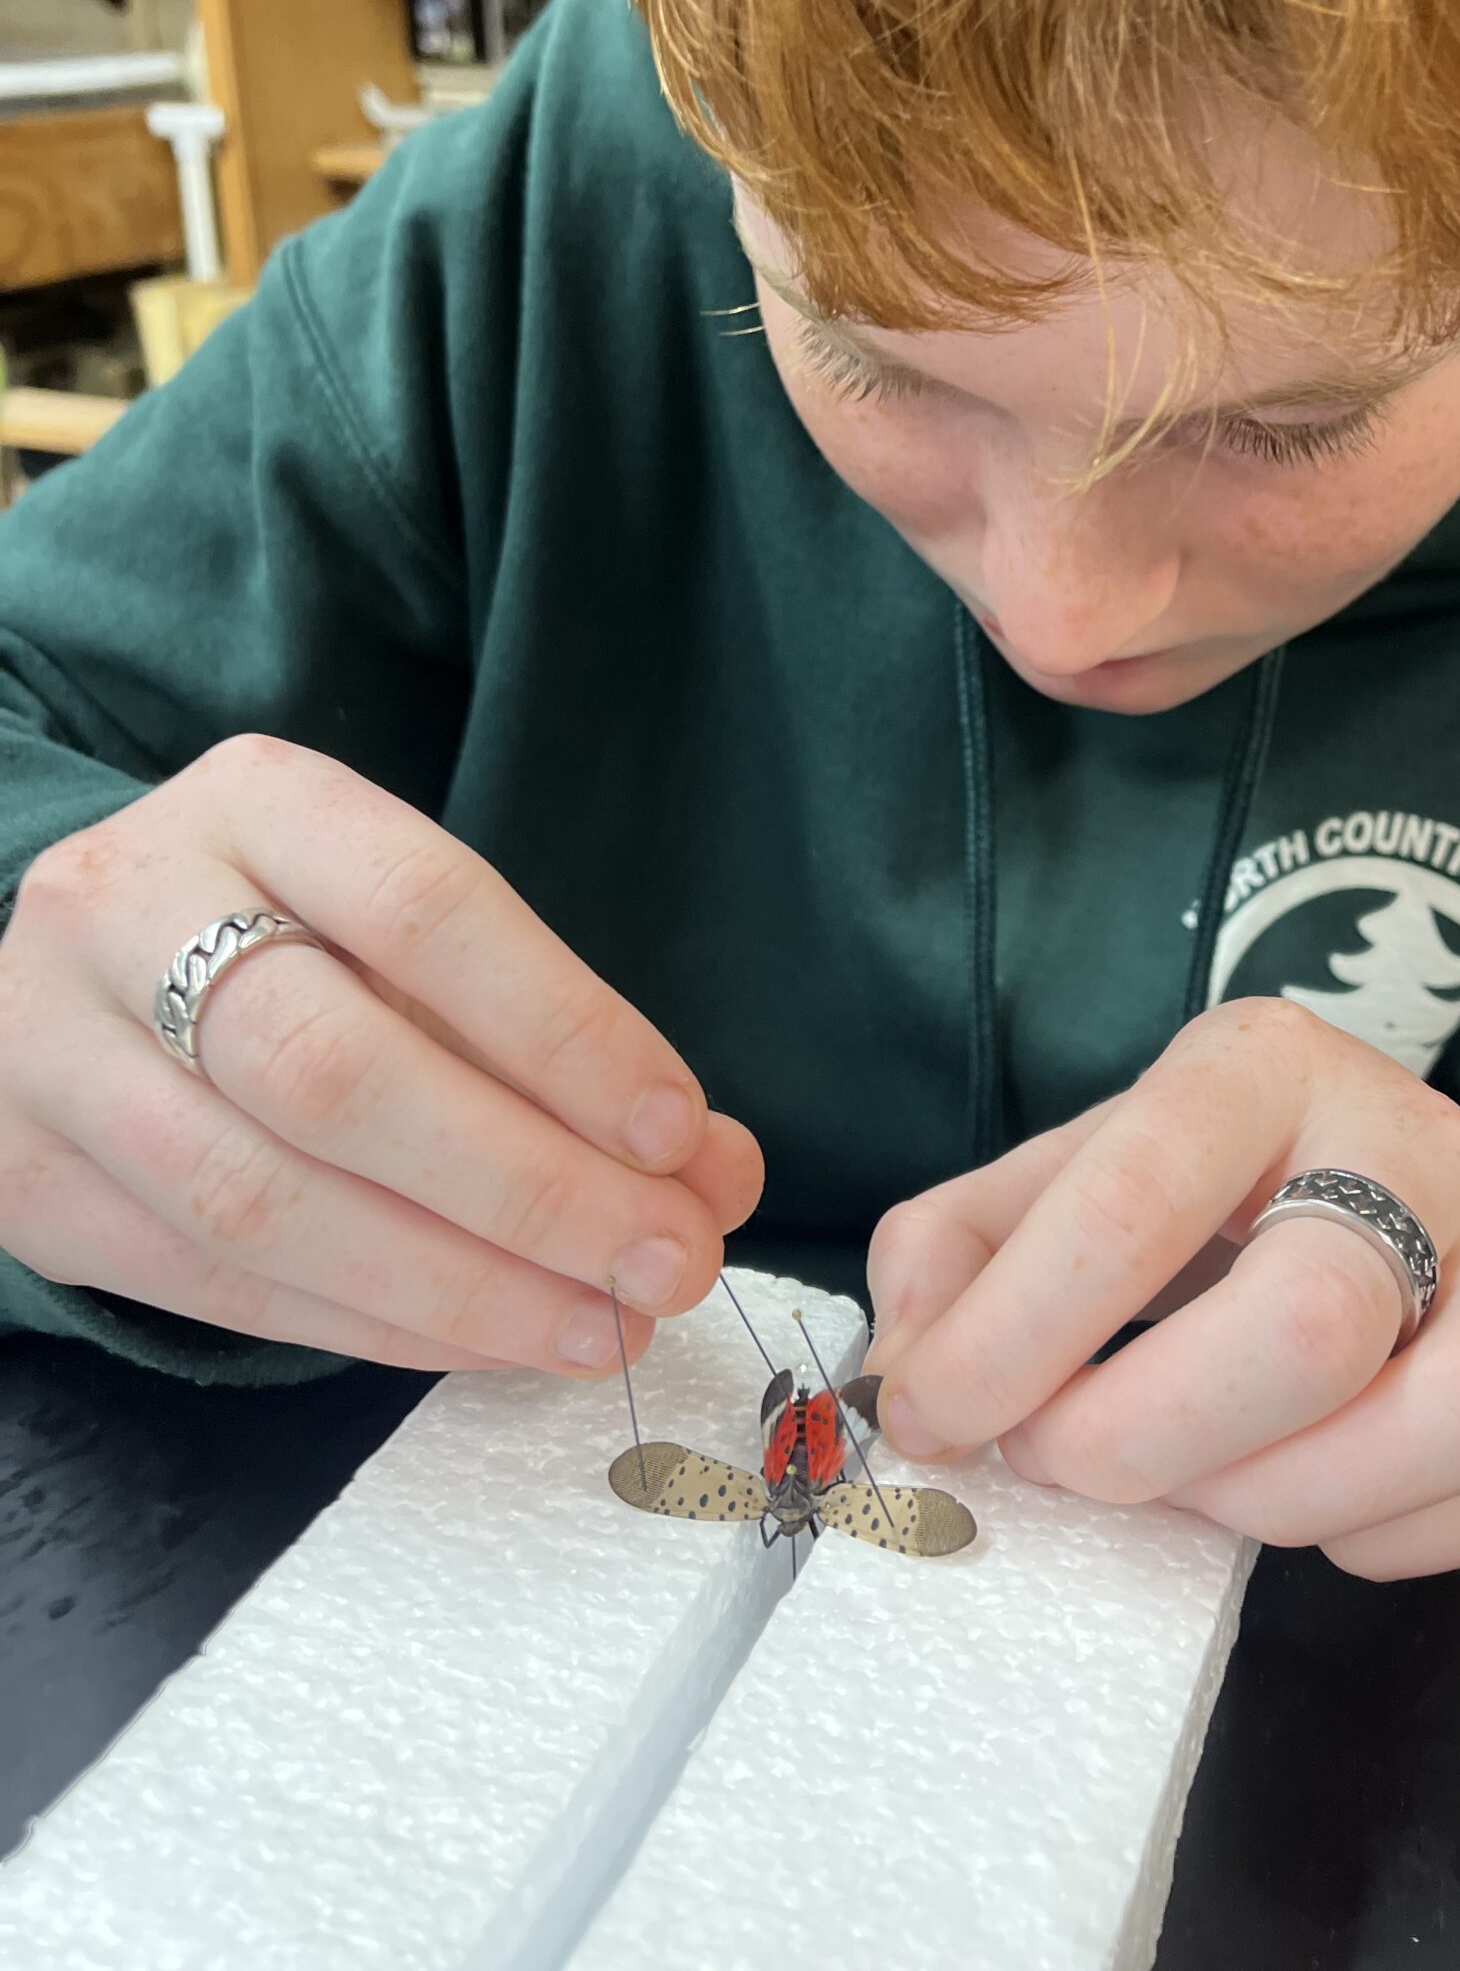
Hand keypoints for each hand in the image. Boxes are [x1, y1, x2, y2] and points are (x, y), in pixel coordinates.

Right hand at [0, 736, 760, 1375]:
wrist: (87, 966)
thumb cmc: (296, 935)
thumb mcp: (413, 929)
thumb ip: (555, 1036)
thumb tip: (710, 1170)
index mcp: (256, 801)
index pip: (426, 909)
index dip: (565, 1033)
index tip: (682, 1134)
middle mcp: (129, 906)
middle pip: (334, 1069)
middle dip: (526, 1186)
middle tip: (665, 1258)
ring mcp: (54, 1049)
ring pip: (262, 1199)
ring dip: (459, 1285)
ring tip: (600, 1324)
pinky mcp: (28, 1184)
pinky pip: (215, 1283)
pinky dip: (374, 1325)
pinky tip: (489, 1340)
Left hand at [862, 1000, 1459, 1577]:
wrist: (1384, 1178)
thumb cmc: (1196, 1191)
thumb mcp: (1065, 1173)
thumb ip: (955, 1254)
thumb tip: (901, 1379)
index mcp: (1260, 1065)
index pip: (1137, 1199)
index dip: (1016, 1333)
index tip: (932, 1417)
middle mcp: (1412, 1139)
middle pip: (1309, 1325)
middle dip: (1144, 1435)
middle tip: (1060, 1460)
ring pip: (1444, 1417)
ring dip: (1274, 1498)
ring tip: (1185, 1481)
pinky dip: (1370, 1539)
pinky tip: (1292, 1492)